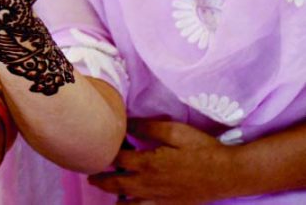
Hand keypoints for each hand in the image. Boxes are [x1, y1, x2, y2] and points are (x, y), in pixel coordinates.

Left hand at [88, 119, 236, 203]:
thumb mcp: (175, 131)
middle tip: (90, 176)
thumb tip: (126, 124)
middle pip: (118, 184)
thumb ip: (148, 128)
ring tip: (107, 191)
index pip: (118, 160)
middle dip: (102, 180)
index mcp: (149, 163)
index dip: (107, 153)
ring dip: (114, 196)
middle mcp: (150, 183)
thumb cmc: (202, 148)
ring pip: (129, 202)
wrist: (229, 173)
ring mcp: (160, 197)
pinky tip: (130, 204)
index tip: (99, 147)